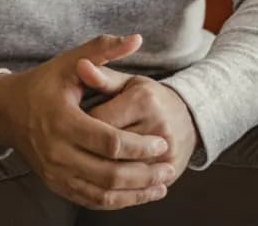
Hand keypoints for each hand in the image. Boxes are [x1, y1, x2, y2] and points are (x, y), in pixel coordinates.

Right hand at [0, 34, 175, 209]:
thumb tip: (136, 38)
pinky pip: (91, 200)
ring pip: (103, 192)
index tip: (162, 142)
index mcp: (63, 121)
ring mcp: (55, 172)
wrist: (8, 112)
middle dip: (144, 173)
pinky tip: (139, 194)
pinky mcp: (56, 184)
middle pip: (109, 172)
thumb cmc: (43, 84)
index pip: (109, 141)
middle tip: (169, 167)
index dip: (139, 145)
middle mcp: (57, 152)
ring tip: (162, 184)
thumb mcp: (70, 63)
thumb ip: (103, 50)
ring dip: (136, 192)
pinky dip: (118, 201)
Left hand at [76, 55, 199, 187]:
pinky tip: (99, 184)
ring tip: (82, 166)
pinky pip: (136, 187)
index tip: (70, 127)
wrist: (187, 119)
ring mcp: (166, 153)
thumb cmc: (148, 98)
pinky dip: (115, 191)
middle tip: (73, 149)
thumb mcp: (127, 83)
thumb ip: (102, 77)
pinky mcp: (170, 173)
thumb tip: (80, 66)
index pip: (100, 120)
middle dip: (86, 151)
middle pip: (109, 149)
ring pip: (121, 172)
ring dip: (98, 175)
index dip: (80, 126)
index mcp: (143, 99)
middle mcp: (158, 126)